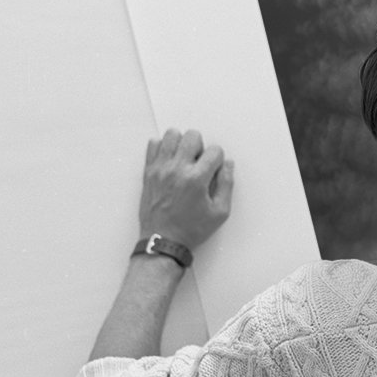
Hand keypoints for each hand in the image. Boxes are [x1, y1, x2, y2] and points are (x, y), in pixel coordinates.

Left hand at [138, 129, 233, 249]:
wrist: (163, 240)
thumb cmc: (190, 229)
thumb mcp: (220, 212)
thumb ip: (227, 184)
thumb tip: (228, 164)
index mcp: (197, 179)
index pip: (214, 150)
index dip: (218, 160)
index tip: (214, 171)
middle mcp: (177, 170)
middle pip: (192, 136)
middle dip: (201, 147)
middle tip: (199, 163)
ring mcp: (160, 169)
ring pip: (171, 135)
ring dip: (181, 143)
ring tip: (184, 159)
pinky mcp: (149, 172)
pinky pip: (153, 145)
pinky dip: (163, 148)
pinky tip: (170, 161)